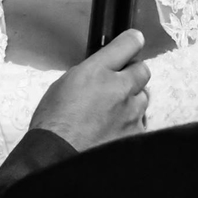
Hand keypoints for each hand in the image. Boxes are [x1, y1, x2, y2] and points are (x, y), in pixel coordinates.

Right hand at [29, 29, 150, 151]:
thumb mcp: (63, 84)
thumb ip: (88, 73)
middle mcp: (119, 88)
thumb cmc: (53, 122)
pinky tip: (113, 130)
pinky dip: (130, 123)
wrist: (57, 155)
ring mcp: (131, 112)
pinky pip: (141, 122)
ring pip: (143, 98)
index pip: (128, 44)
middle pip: (142, 70)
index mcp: (97, 71)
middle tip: (118, 84)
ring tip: (112, 113)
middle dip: (132, 74)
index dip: (131, 41)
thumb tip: (102, 71)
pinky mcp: (136, 133)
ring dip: (132, 100)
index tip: (133, 42)